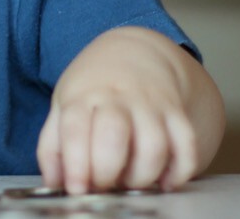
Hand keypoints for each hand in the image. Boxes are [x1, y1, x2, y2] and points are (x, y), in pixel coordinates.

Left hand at [35, 27, 223, 193]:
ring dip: (142, 176)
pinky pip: (186, 144)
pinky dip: (180, 170)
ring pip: (154, 145)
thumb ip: (53, 146)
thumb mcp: (63, 106)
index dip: (75, 164)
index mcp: (83, 96)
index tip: (76, 188)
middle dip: (107, 171)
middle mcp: (118, 97)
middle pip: (114, 136)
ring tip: (129, 182)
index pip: (75, 130)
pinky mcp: (176, 112)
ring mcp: (151, 103)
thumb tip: (53, 183)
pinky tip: (165, 182)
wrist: (135, 51)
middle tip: (102, 184)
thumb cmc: (93, 87)